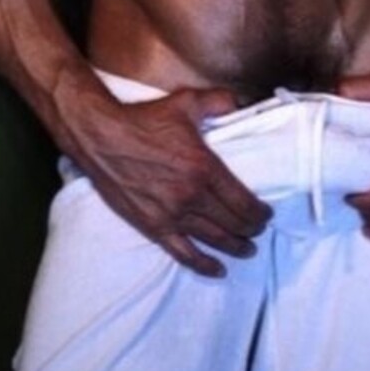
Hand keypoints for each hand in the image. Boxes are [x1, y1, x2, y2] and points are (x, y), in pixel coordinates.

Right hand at [64, 87, 272, 278]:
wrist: (102, 137)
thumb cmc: (144, 119)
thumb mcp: (186, 102)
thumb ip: (218, 101)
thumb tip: (238, 103)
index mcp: (204, 168)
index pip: (243, 201)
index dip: (260, 212)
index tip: (267, 214)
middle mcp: (192, 196)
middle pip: (233, 223)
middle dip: (251, 229)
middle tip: (259, 230)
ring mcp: (172, 215)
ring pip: (214, 240)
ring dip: (235, 247)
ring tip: (247, 250)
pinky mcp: (153, 226)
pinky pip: (184, 253)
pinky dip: (204, 264)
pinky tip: (218, 269)